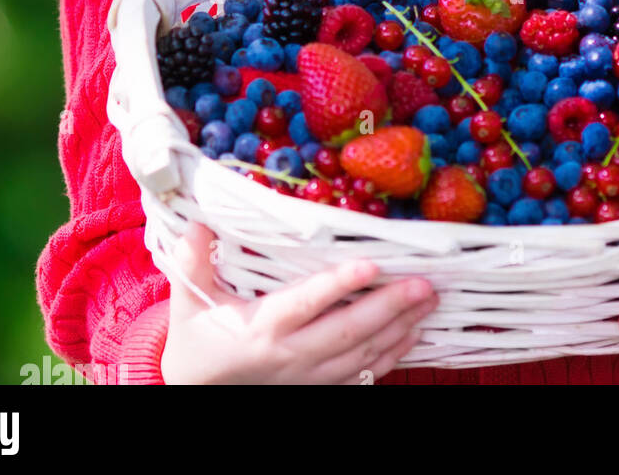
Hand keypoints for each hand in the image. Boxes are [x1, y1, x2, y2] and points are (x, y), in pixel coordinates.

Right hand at [160, 223, 437, 383]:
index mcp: (261, 329)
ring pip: (361, 355)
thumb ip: (194, 263)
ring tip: (428, 301)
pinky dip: (392, 357)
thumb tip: (198, 223)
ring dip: (399, 328)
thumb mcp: (190, 301)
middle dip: (389, 307)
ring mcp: (308, 377)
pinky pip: (362, 376)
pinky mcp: (318, 388)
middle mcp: (290, 356)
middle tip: (424, 284)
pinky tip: (414, 335)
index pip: (305, 303)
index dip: (338, 284)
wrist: (196, 395)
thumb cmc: (198, 341)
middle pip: (346, 331)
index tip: (370, 264)